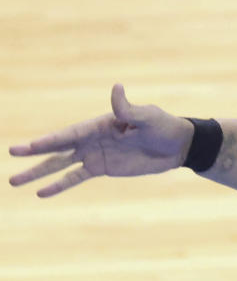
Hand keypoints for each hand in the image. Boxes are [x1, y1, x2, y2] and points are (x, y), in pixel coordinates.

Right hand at [9, 84, 193, 196]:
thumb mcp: (147, 117)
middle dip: (35, 153)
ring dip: (39, 173)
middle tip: (11, 155)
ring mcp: (95, 154)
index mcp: (101, 124)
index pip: (69, 134)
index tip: (26, 147)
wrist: (177, 146)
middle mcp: (92, 139)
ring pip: (61, 165)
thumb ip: (128, 109)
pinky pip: (76, 178)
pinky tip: (42, 193)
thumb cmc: (164, 126)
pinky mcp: (102, 168)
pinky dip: (59, 185)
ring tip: (15, 181)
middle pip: (59, 148)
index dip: (48, 141)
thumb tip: (116, 88)